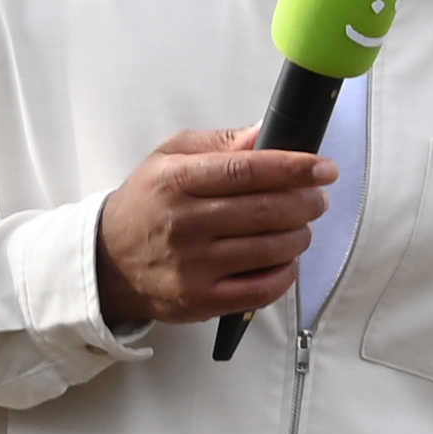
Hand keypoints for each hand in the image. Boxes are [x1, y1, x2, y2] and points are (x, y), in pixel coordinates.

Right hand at [95, 132, 333, 330]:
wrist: (108, 262)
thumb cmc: (146, 204)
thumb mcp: (169, 158)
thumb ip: (219, 143)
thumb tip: (265, 133)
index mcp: (177, 181)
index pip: (248, 170)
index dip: (295, 167)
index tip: (324, 168)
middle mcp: (185, 224)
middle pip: (267, 210)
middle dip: (306, 202)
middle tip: (317, 198)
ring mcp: (194, 266)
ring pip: (271, 249)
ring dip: (300, 236)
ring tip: (300, 226)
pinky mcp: (202, 300)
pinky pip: (262, 290)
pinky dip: (286, 273)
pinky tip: (286, 259)